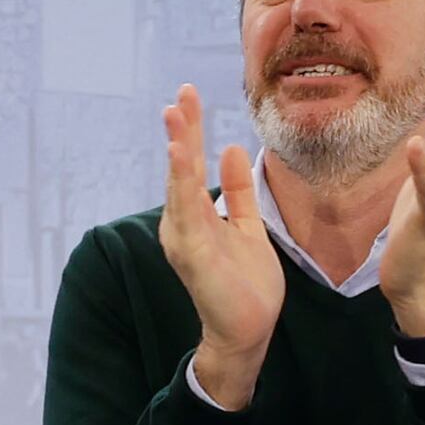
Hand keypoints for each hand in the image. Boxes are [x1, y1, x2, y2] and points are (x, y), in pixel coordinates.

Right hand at [157, 86, 283, 410]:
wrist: (248, 330)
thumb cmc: (246, 283)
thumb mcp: (247, 225)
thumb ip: (239, 191)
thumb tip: (230, 149)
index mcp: (195, 215)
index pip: (192, 164)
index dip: (192, 130)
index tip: (189, 95)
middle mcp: (182, 224)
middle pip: (181, 169)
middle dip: (182, 131)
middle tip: (181, 94)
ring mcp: (185, 239)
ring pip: (179, 186)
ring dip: (178, 149)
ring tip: (176, 115)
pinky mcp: (193, 255)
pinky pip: (187, 213)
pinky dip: (182, 183)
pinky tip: (183, 157)